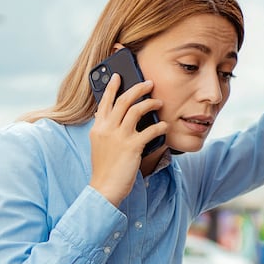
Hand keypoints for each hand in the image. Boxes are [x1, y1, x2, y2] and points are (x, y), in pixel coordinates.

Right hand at [88, 73, 166, 205]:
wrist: (105, 188)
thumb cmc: (104, 168)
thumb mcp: (99, 145)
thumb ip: (104, 129)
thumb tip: (106, 115)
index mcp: (98, 127)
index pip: (105, 101)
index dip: (112, 87)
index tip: (118, 76)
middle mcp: (107, 128)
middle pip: (124, 100)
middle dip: (138, 88)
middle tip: (149, 83)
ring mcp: (119, 136)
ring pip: (137, 110)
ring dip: (151, 103)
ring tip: (159, 103)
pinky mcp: (132, 146)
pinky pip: (150, 130)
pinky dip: (160, 126)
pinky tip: (164, 126)